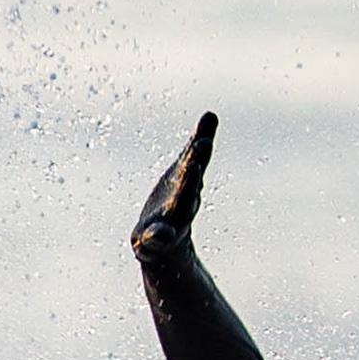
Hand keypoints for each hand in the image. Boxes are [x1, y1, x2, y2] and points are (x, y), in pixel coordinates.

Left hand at [129, 111, 216, 261]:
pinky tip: (147, 238)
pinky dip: (154, 239)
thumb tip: (211, 114)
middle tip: (194, 163)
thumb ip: (197, 146)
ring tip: (182, 189)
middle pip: (187, 191)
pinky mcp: (151, 240)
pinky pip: (153, 240)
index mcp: (188, 188)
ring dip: (174, 210)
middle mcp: (182, 206)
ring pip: (173, 216)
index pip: (193, 168)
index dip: (198, 156)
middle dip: (190, 179)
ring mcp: (168, 224)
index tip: (203, 140)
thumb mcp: (185, 173)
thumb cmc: (176, 201)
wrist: (168, 245)